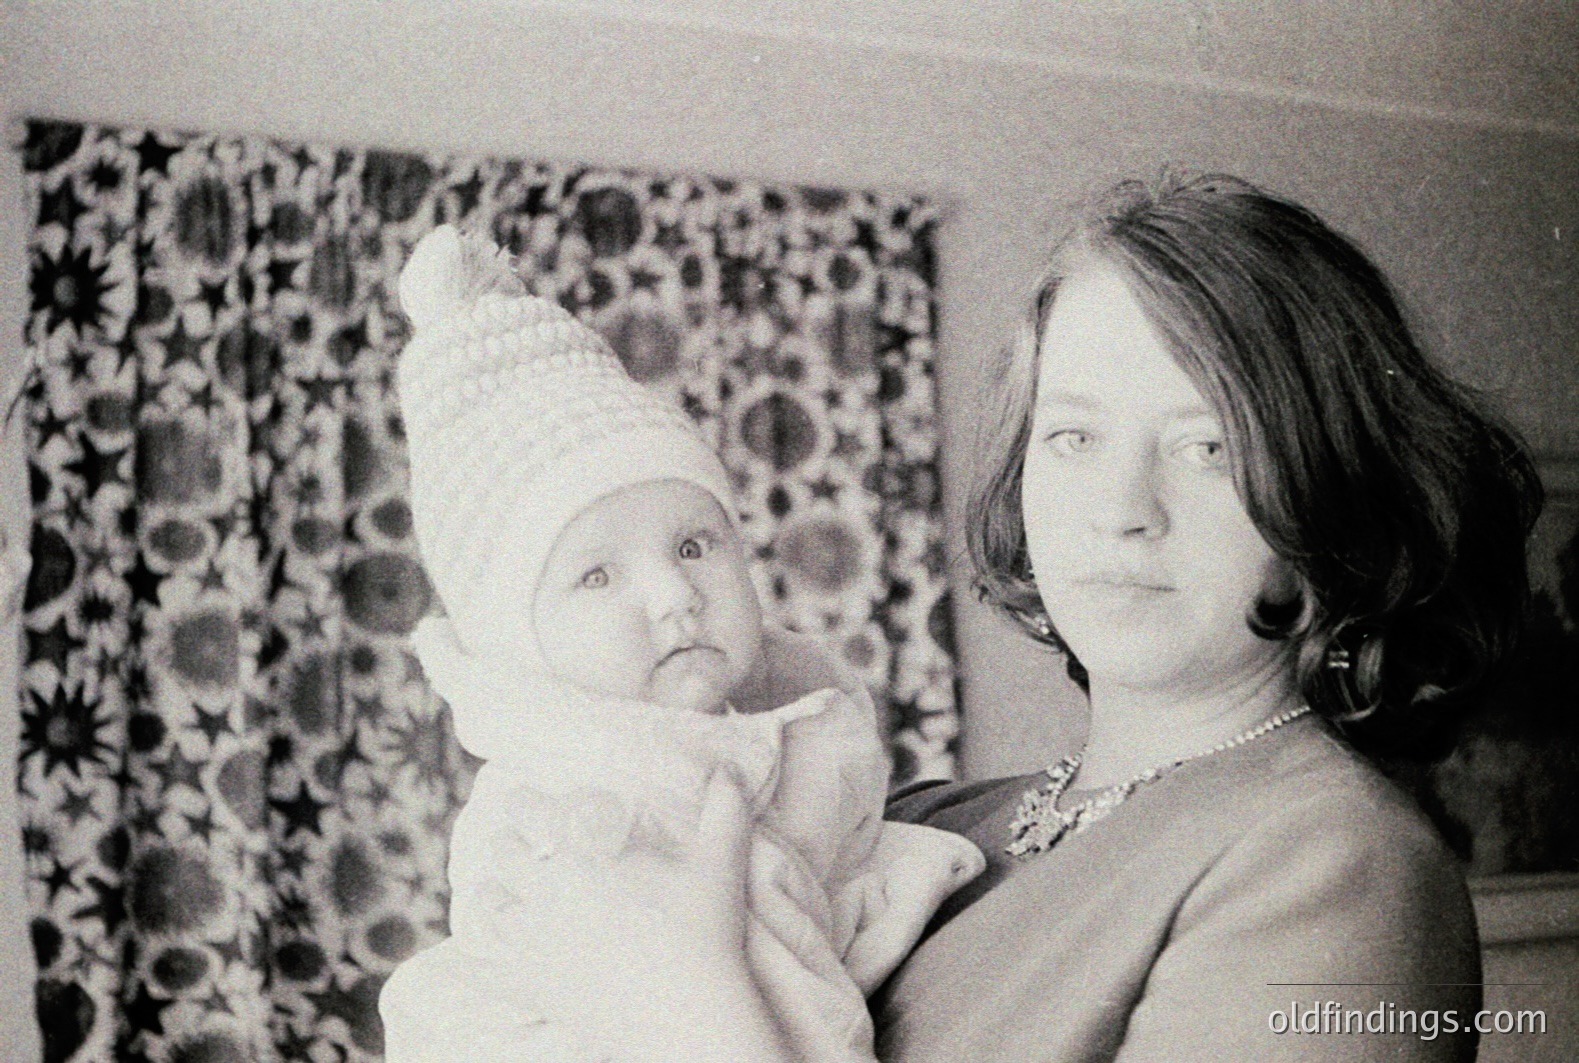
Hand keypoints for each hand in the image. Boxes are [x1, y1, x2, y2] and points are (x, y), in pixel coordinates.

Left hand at [475, 769, 790, 1060]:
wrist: (690, 1015)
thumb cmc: (704, 933)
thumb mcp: (719, 862)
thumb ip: (723, 809)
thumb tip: (727, 768)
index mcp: (583, 855)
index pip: (534, 813)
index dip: (522, 801)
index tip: (519, 797)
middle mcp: (548, 893)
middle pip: (505, 856)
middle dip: (507, 845)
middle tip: (510, 842)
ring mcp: (536, 944)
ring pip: (492, 910)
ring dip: (492, 897)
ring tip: (496, 893)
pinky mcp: (535, 988)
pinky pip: (487, 977)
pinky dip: (473, 968)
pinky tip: (466, 963)